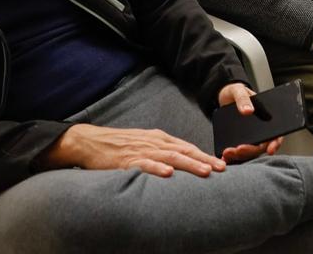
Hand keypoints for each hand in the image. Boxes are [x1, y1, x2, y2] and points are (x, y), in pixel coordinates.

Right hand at [36, 123, 224, 176]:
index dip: (205, 155)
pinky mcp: (127, 160)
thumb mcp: (145, 142)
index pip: (187, 146)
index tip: (221, 164)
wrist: (91, 141)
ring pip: (170, 157)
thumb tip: (183, 160)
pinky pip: (145, 164)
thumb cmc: (119, 144)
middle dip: (204, 160)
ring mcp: (141, 150)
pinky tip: (168, 174)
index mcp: (160, 138)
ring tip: (204, 171)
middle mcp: (154, 142)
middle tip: (221, 169)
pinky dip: (157, 168)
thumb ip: (163, 150)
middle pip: (184, 151)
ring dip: (189, 164)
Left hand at [216, 82, 282, 162]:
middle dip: (250, 151)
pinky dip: (232, 156)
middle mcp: (260, 130)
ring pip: (249, 152)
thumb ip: (243, 99)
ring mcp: (249, 137)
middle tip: (238, 149)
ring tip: (227, 152)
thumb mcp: (239, 90)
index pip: (276, 134)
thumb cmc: (236, 92)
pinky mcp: (238, 140)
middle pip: (261, 147)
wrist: (223, 96)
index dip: (275, 143)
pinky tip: (224, 157)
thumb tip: (249, 111)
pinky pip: (238, 152)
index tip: (270, 150)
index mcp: (266, 118)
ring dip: (240, 155)